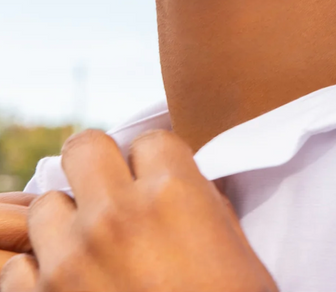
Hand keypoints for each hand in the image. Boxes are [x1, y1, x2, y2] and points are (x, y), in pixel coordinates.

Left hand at [0, 130, 277, 291]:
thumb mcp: (231, 242)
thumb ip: (196, 200)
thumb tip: (171, 183)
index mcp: (173, 192)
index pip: (149, 140)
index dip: (156, 163)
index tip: (160, 185)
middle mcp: (117, 214)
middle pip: (84, 147)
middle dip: (100, 166)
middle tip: (115, 194)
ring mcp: (70, 259)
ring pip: (46, 205)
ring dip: (68, 223)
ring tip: (91, 248)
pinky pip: (18, 266)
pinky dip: (39, 273)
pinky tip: (70, 286)